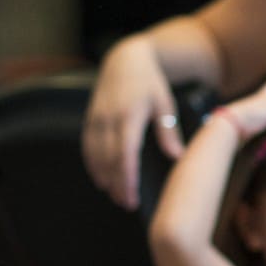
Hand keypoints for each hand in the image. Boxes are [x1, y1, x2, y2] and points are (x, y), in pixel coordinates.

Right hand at [81, 37, 186, 209]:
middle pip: (108, 160)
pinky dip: (92, 165)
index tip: (132, 198)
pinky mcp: (89, 119)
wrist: (125, 60)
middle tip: (127, 204)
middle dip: (116, 185)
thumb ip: (168, 131)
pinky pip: (87, 146)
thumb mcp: (165, 104)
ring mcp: (95, 119)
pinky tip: (101, 178)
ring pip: (95, 155)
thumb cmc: (150, 83)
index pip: (125, 155)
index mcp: (129, 116)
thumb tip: (178, 157)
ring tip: (115, 196)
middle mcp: (108, 119)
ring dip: (104, 178)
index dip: (126, 179)